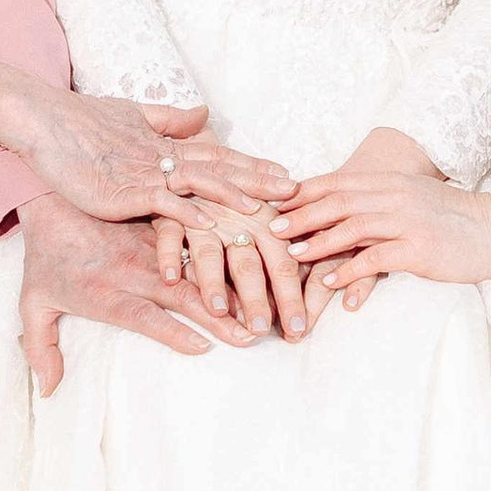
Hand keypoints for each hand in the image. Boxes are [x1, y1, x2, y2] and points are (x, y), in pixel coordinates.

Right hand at [0, 69, 295, 226]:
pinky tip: (219, 230)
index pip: (218, 154)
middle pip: (222, 170)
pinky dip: (196, 220)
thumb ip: (168, 118)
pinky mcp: (131, 191)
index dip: (252, 165)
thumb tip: (203, 112)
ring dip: (238, 201)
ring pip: (205, 187)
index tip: (284, 174)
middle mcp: (164, 156)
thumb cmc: (79, 120)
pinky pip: (170, 208)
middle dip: (260, 183)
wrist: (44, 120)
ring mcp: (149, 174)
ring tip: (268, 215)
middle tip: (297, 194)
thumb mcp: (130, 116)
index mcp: (165, 143)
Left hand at [16, 192, 256, 395]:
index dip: (171, 331)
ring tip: (266, 296)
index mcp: (106, 292)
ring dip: (235, 283)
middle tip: (252, 333)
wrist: (49, 195)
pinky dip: (232, 248)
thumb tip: (49, 393)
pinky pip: (202, 237)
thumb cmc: (45, 258)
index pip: (142, 316)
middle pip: (182, 294)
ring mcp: (153, 245)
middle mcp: (134, 269)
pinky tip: (261, 256)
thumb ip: (41, 348)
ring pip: (200, 264)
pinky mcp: (164, 224)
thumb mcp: (34, 303)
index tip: (201, 347)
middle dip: (219, 315)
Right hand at [150, 204, 314, 341]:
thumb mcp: (263, 211)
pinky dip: (169, 254)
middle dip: (257, 298)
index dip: (291, 297)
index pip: (283, 263)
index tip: (299, 329)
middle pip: (249, 264)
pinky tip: (171, 279)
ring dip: (214, 281)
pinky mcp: (170, 212)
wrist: (184, 160)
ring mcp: (202, 216)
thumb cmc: (233, 195)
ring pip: (210, 252)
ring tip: (219, 310)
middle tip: (262, 330)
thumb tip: (321, 259)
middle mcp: (237, 220)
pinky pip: (168, 233)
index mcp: (265, 221)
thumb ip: (289, 238)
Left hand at [275, 166, 490, 290]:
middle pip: (338, 202)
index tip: (274, 202)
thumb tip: (340, 207)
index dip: (303, 192)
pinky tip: (331, 281)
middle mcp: (396, 196)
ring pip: (353, 227)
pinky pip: (376, 258)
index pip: (338, 182)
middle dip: (302, 215)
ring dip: (319, 241)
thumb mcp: (412, 198)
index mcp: (391, 181)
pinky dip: (349, 270)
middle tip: (273, 228)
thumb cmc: (451, 218)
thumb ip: (379, 199)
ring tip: (294, 255)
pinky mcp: (420, 248)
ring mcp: (408, 221)